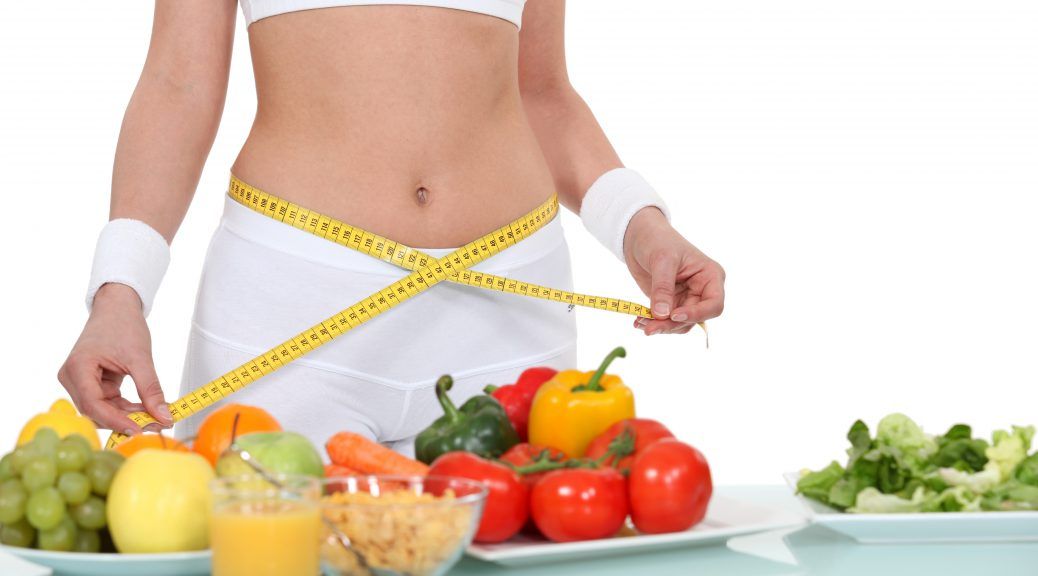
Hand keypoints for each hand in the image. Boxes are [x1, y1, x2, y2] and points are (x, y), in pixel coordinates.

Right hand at [57, 283, 171, 433]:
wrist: (117, 307)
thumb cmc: (122, 324)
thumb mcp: (140, 358)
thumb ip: (151, 389)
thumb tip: (164, 417)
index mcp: (77, 368)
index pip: (93, 404)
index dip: (116, 421)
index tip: (139, 429)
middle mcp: (72, 377)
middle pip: (95, 411)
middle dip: (125, 420)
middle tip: (155, 425)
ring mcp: (81, 381)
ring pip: (102, 410)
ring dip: (128, 416)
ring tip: (155, 417)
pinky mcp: (91, 383)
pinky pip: (108, 403)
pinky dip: (126, 408)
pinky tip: (146, 409)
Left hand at [623, 208, 725, 334]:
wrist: (639, 237)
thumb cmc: (658, 240)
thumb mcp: (662, 260)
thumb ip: (663, 288)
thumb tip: (662, 314)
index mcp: (711, 276)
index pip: (714, 304)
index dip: (697, 314)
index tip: (674, 314)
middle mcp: (702, 291)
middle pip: (694, 318)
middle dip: (672, 324)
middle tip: (649, 328)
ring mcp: (686, 299)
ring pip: (680, 323)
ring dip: (662, 327)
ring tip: (640, 322)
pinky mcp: (671, 303)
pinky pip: (666, 321)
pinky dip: (654, 323)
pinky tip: (639, 321)